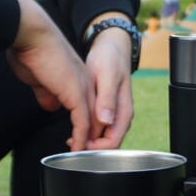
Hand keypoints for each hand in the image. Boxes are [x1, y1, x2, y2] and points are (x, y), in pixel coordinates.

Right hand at [6, 0, 92, 150]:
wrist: (30, 33)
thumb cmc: (30, 51)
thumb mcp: (40, 78)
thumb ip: (48, 92)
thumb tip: (50, 106)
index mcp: (78, 78)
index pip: (90, 107)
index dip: (86, 126)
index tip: (77, 141)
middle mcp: (86, 84)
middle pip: (98, 117)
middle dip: (93, 139)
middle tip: (84, 155)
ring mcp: (83, 88)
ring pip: (94, 122)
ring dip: (89, 142)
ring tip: (82, 158)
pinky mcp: (76, 93)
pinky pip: (83, 122)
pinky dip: (81, 138)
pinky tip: (76, 150)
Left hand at [82, 13, 134, 148]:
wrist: (111, 47)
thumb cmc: (110, 58)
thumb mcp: (107, 76)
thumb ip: (107, 99)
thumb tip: (106, 120)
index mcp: (123, 111)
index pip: (112, 142)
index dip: (95, 148)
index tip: (79, 145)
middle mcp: (120, 115)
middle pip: (108, 144)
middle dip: (90, 147)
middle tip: (71, 143)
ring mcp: (114, 113)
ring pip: (103, 137)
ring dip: (88, 140)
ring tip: (71, 137)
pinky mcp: (107, 109)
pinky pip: (99, 128)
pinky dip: (88, 131)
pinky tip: (77, 126)